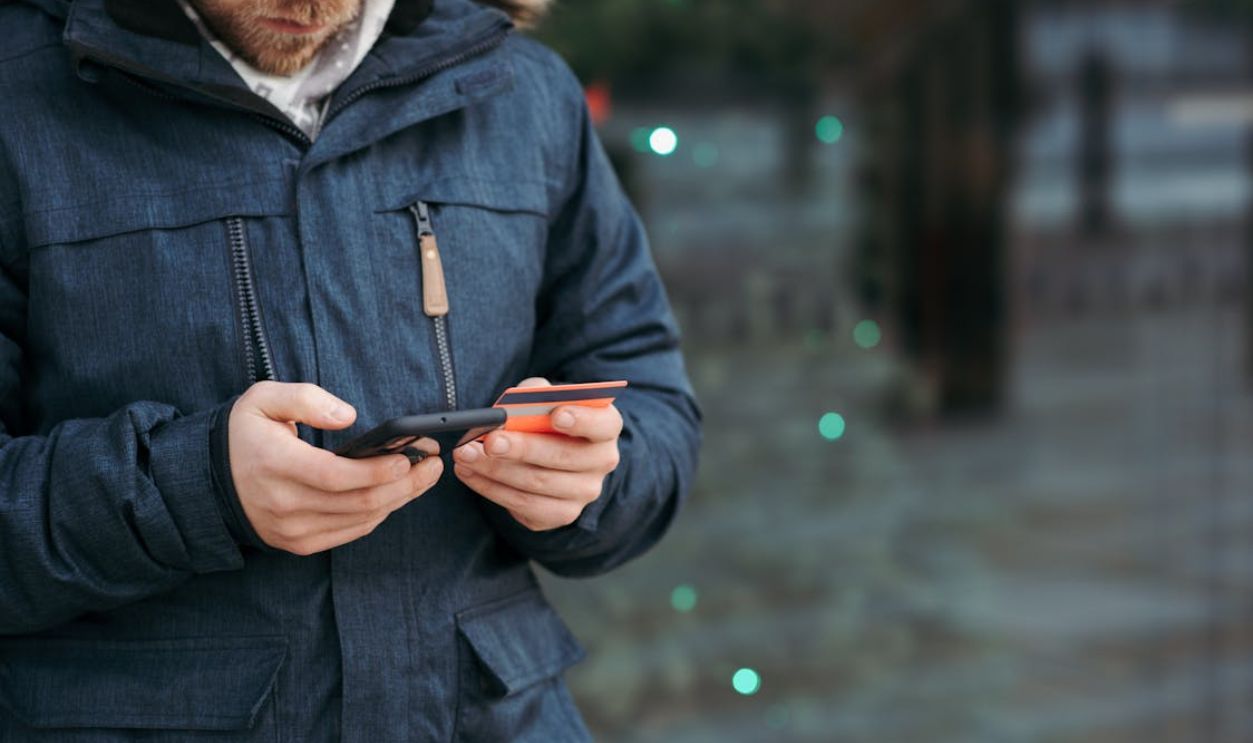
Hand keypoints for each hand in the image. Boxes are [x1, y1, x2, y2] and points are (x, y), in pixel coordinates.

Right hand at [228, 381, 442, 554]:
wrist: (207, 482)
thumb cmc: (244, 434)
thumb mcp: (263, 399)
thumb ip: (306, 398)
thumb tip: (349, 416)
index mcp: (275, 465)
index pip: (338, 476)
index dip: (379, 470)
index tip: (411, 455)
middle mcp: (284, 504)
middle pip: (359, 502)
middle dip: (406, 483)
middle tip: (434, 463)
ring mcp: (292, 530)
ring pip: (361, 520)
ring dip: (400, 499)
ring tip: (425, 476)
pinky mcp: (299, 543)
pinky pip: (351, 532)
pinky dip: (379, 514)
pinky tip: (396, 494)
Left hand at [452, 378, 621, 530]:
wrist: (549, 454)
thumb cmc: (545, 419)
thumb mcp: (543, 399)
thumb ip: (534, 394)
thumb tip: (513, 404)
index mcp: (605, 427)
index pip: (603, 424)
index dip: (581, 420)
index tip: (556, 414)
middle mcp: (602, 462)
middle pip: (564, 458)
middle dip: (523, 449)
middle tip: (490, 441)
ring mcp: (583, 492)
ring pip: (537, 484)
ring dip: (496, 470)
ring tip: (465, 455)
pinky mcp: (560, 514)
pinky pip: (523, 505)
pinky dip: (491, 488)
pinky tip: (470, 473)